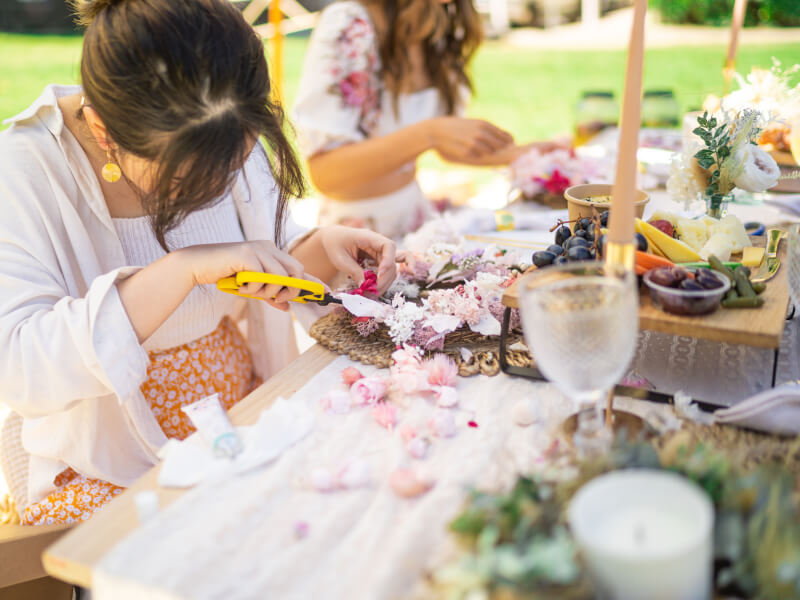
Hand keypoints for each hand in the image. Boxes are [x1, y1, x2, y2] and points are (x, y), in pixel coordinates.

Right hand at [178, 240, 305, 310]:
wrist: (197, 265)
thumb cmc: (225, 274)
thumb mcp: (252, 287)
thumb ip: (270, 295)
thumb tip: (286, 307)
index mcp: (272, 252)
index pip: (298, 267)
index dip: (313, 281)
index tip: (326, 292)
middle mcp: (268, 247)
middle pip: (296, 271)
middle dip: (290, 290)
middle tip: (275, 298)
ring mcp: (258, 248)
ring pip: (281, 277)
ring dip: (267, 291)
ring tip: (250, 290)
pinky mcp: (247, 254)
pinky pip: (261, 279)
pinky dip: (252, 288)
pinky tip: (240, 284)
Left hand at [316, 226, 396, 294]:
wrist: (333, 239)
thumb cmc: (335, 244)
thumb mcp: (340, 258)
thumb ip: (353, 270)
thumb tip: (365, 285)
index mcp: (369, 237)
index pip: (388, 246)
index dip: (388, 260)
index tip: (379, 274)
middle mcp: (378, 245)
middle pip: (392, 262)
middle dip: (384, 279)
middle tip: (372, 291)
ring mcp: (379, 254)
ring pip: (390, 271)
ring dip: (383, 283)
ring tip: (370, 293)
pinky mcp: (377, 262)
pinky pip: (384, 274)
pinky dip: (379, 283)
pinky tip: (370, 289)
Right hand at [428, 117, 513, 163]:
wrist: (437, 131)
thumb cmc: (456, 127)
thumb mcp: (472, 123)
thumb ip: (486, 129)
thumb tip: (503, 136)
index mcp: (483, 124)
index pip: (504, 135)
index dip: (509, 142)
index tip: (509, 145)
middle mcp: (481, 133)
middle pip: (500, 145)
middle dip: (501, 149)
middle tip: (499, 151)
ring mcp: (474, 143)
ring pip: (490, 152)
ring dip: (489, 153)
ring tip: (482, 151)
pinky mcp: (467, 152)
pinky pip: (478, 157)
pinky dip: (478, 156)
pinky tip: (472, 153)